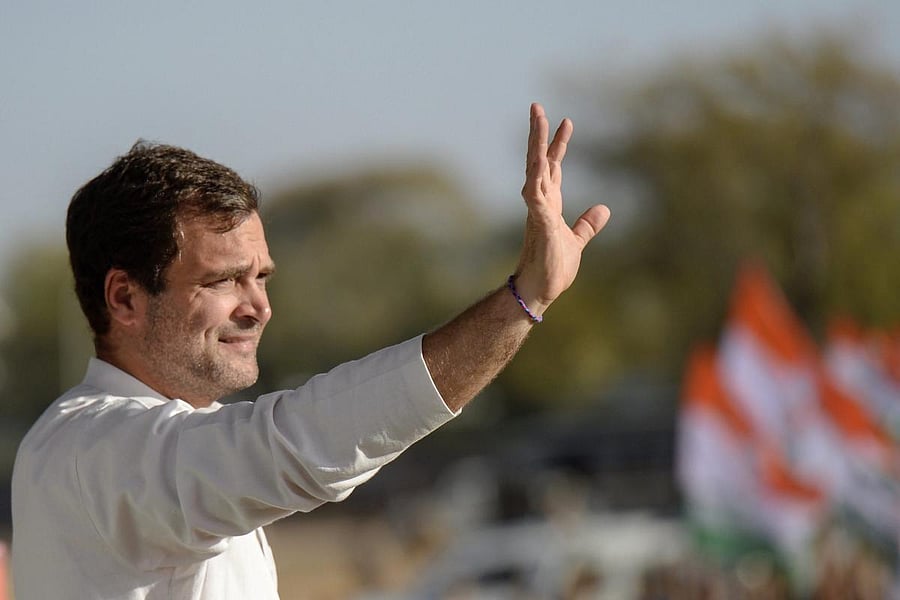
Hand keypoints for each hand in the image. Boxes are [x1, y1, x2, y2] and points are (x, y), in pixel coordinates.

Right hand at [514, 103, 610, 314]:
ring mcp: (537, 212)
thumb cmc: (553, 269)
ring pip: (535, 172)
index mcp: (549, 205)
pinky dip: (536, 182)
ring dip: (535, 147)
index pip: (553, 167)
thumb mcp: (576, 241)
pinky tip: (537, 165)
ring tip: (537, 122)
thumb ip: (588, 225)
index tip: (565, 121)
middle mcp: (540, 203)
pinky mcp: (538, 225)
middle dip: (538, 134)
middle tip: (537, 107)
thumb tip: (604, 209)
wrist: (539, 291)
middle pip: (538, 161)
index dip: (558, 144)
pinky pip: (535, 199)